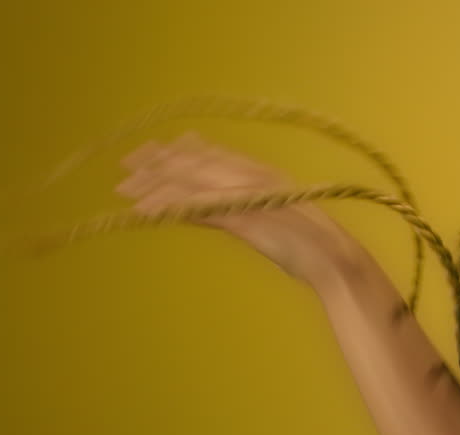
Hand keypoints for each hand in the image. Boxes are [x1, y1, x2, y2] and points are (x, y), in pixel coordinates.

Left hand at [116, 131, 359, 285]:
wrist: (335, 259)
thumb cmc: (310, 246)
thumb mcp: (273, 221)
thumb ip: (243, 210)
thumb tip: (215, 210)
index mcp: (261, 173)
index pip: (212, 155)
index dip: (181, 151)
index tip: (156, 150)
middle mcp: (249, 176)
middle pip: (194, 164)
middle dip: (159, 162)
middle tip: (127, 163)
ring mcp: (245, 195)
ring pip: (189, 182)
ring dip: (154, 184)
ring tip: (125, 188)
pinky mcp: (241, 217)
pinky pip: (196, 207)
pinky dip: (168, 206)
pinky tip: (144, 211)